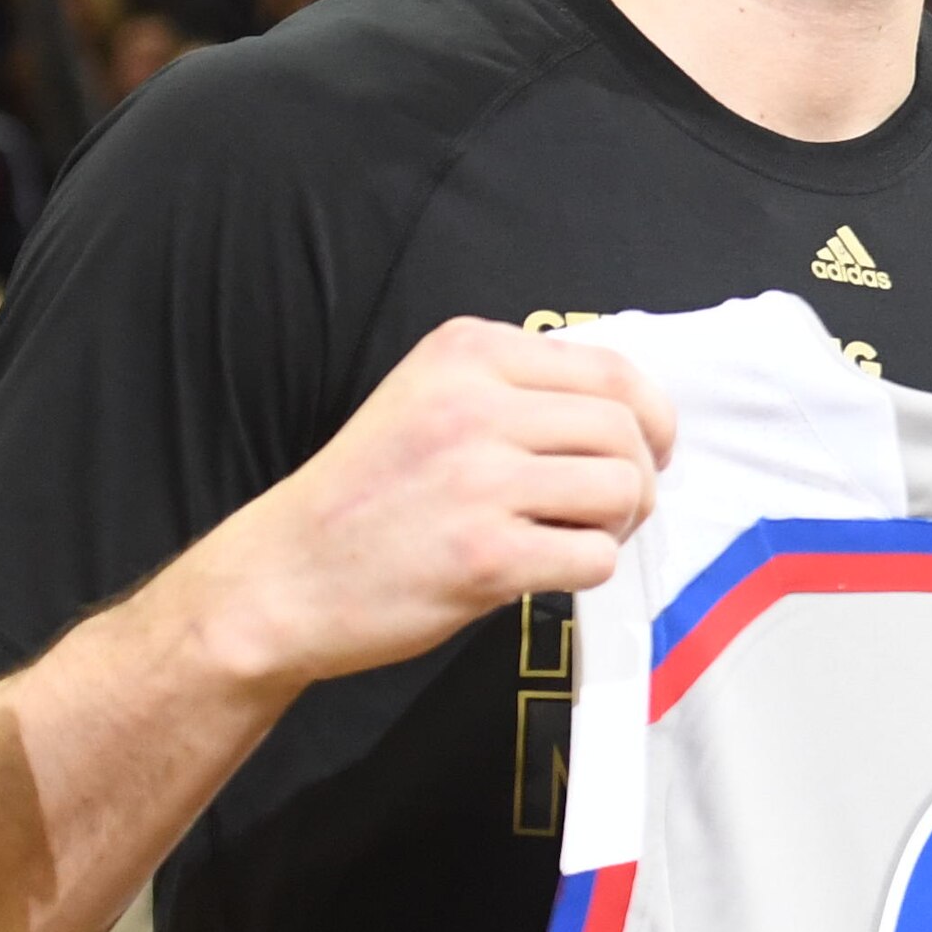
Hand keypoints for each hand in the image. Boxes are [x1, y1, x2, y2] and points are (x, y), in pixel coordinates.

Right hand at [176, 321, 672, 695]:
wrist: (281, 578)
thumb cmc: (367, 497)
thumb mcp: (428, 399)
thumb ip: (517, 391)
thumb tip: (633, 413)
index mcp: (464, 353)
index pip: (612, 370)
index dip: (650, 417)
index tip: (648, 448)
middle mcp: (472, 406)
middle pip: (625, 431)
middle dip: (639, 476)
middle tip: (610, 508)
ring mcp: (478, 481)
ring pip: (622, 490)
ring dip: (616, 525)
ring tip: (570, 536)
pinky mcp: (485, 556)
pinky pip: (595, 557)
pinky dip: (586, 570)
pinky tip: (542, 569)